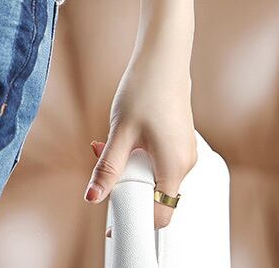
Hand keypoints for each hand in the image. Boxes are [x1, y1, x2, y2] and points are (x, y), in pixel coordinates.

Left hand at [83, 49, 198, 237]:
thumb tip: (93, 197)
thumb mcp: (120, 132)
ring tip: (106, 142)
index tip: (112, 221)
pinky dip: (138, 154)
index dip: (135, 222)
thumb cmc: (145, 90)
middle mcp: (185, 163)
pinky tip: (123, 134)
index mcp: (174, 167)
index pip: (159, 214)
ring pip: (153, 173)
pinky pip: (159, 159)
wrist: (163, 57)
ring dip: (128, 165)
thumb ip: (108, 168)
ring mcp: (184, 151)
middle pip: (154, 194)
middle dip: (124, 184)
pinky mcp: (179, 139)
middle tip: (100, 159)